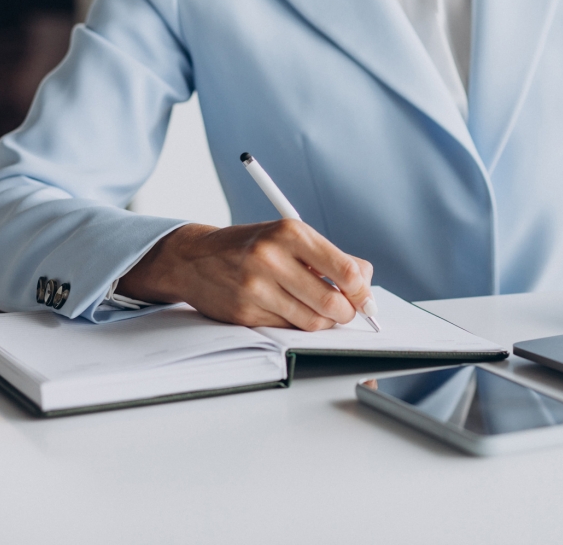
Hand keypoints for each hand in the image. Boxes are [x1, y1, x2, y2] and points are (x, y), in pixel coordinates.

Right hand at [118, 220, 373, 330]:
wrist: (195, 258)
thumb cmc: (253, 246)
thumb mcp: (292, 237)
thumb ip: (332, 257)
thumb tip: (366, 282)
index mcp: (290, 233)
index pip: (345, 270)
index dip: (362, 291)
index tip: (366, 299)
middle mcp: (272, 258)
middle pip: (332, 302)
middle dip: (347, 312)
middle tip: (347, 310)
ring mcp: (256, 287)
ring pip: (313, 321)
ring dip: (325, 321)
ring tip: (321, 311)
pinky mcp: (245, 312)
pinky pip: (288, 328)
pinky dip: (298, 324)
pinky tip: (291, 310)